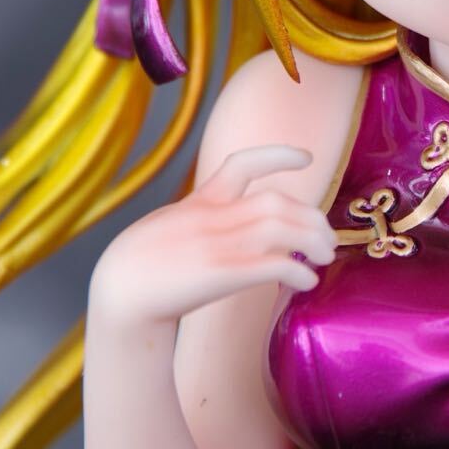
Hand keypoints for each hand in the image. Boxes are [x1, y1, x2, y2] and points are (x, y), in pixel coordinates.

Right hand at [89, 144, 335, 328]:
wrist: (119, 293)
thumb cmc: (142, 265)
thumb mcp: (171, 225)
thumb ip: (202, 218)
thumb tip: (235, 224)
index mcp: (200, 202)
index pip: (242, 164)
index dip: (278, 155)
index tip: (305, 158)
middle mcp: (212, 218)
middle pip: (276, 202)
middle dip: (311, 216)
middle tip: (328, 237)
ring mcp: (217, 244)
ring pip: (280, 228)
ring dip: (313, 241)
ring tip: (326, 256)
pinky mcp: (219, 274)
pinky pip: (270, 264)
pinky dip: (296, 271)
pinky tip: (307, 282)